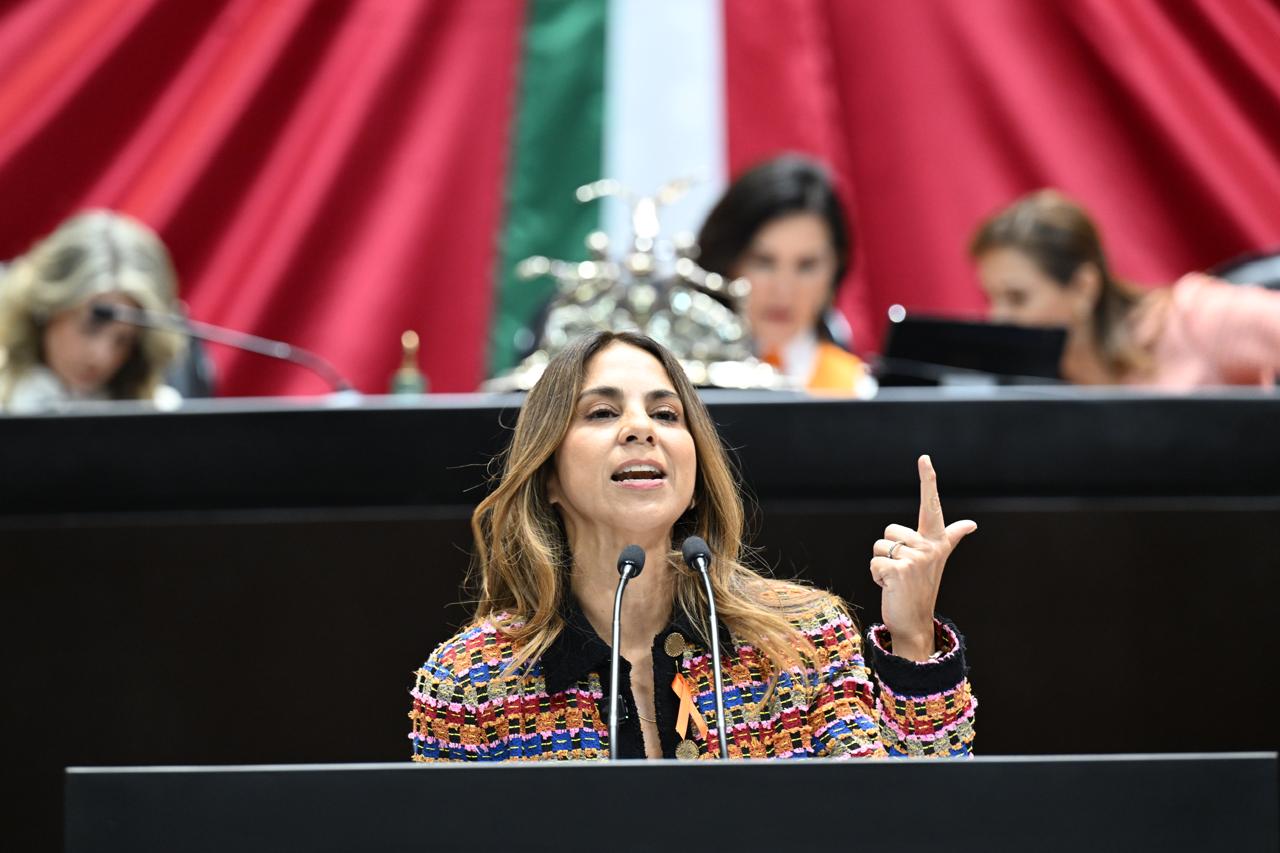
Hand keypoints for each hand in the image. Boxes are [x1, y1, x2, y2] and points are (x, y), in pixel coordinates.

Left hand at [869, 455, 975, 660]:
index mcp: (936, 541)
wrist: (914, 621)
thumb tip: (971, 524)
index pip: (931, 505)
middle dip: (888, 551)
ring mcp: (916, 559)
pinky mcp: (900, 570)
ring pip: (879, 546)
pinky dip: (876, 576)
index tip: (925, 458)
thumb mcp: (937, 559)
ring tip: (898, 580)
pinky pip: (874, 562)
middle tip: (903, 571)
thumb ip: (951, 538)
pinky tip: (891, 588)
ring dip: (881, 565)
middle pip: (889, 531)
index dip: (928, 480)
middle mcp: (929, 547)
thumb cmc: (921, 587)